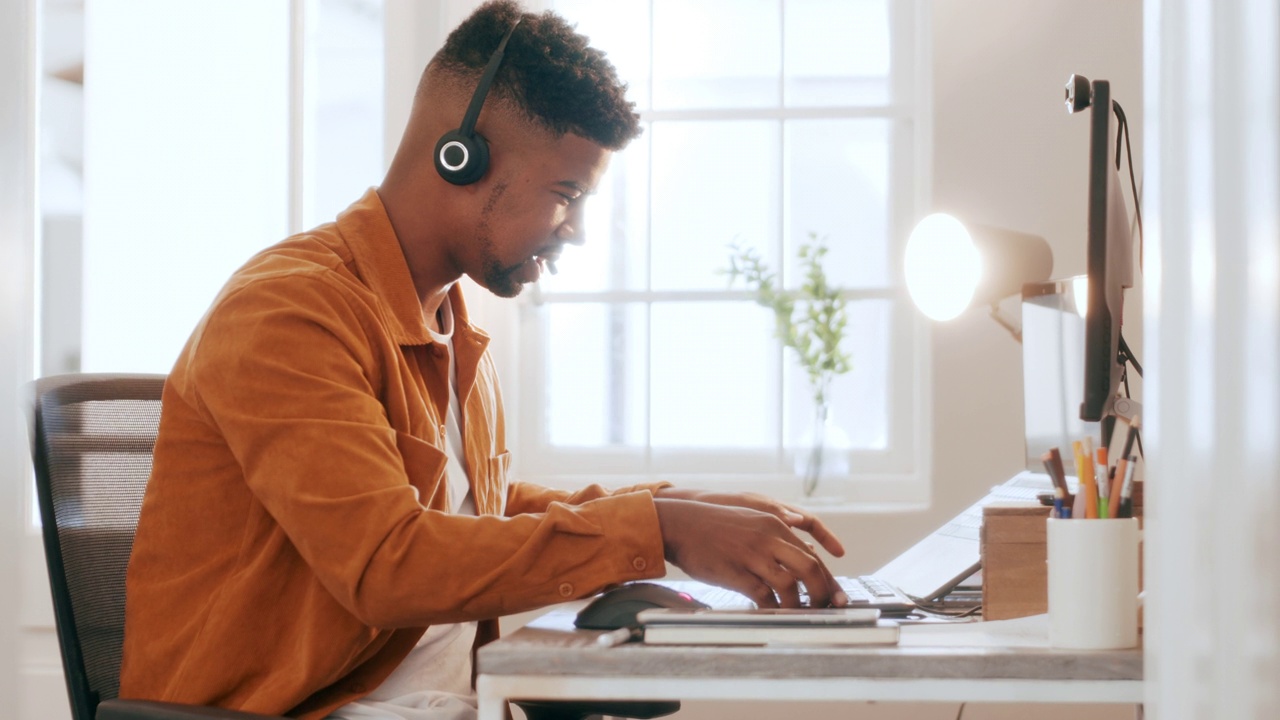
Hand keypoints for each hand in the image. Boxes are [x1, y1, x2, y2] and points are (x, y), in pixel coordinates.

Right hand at [652, 497, 847, 608]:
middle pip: (810, 569)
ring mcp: (752, 555)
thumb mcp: (752, 522)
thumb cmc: (715, 526)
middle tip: (825, 609)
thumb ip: (778, 537)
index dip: (829, 579)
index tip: (838, 597)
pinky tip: (774, 613)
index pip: (813, 556)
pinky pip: (764, 596)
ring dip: (798, 604)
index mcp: (775, 524)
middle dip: (823, 594)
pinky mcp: (736, 572)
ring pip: (790, 585)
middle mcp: (768, 537)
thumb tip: (805, 555)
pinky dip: (773, 608)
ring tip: (798, 614)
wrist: (680, 523)